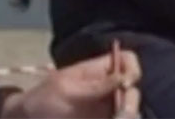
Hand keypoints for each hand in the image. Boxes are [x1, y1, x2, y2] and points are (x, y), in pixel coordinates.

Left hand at [2, 51, 140, 118]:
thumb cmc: (41, 101)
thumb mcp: (67, 90)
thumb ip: (97, 86)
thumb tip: (126, 78)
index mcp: (99, 71)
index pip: (126, 60)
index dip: (132, 69)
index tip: (127, 84)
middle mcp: (108, 88)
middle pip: (133, 88)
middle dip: (131, 101)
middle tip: (122, 114)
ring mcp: (106, 107)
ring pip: (129, 109)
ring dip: (127, 115)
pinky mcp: (102, 118)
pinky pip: (120, 117)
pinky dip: (121, 118)